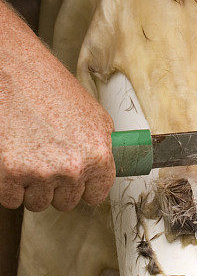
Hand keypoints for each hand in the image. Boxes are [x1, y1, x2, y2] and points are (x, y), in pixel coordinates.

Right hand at [0, 1, 114, 211]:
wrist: (14, 72)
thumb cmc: (49, 88)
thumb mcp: (90, 113)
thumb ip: (100, 144)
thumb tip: (109, 166)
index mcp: (98, 152)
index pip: (98, 193)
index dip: (85, 186)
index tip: (77, 180)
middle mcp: (73, 167)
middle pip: (66, 201)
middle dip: (56, 185)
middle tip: (46, 156)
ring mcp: (40, 174)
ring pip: (38, 202)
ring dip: (32, 185)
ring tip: (29, 152)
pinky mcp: (10, 177)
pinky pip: (13, 199)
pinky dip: (9, 185)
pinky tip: (12, 156)